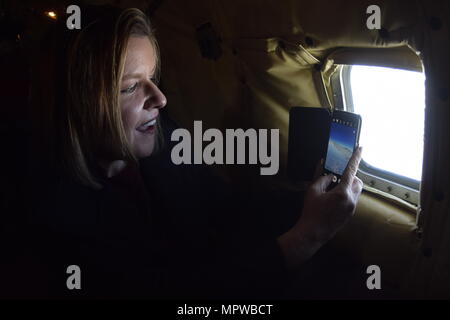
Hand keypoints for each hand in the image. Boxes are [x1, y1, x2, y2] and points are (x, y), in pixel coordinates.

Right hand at [278, 146, 363, 268]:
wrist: (313, 232)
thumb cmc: (311, 212)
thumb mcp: (313, 191)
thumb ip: (321, 177)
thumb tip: (327, 170)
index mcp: (342, 193)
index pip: (351, 170)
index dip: (355, 158)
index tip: (360, 148)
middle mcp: (351, 200)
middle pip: (358, 182)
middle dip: (351, 176)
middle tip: (337, 177)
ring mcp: (352, 208)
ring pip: (356, 191)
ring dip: (348, 186)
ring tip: (332, 189)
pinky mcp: (350, 214)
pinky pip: (352, 199)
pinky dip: (345, 195)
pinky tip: (332, 200)